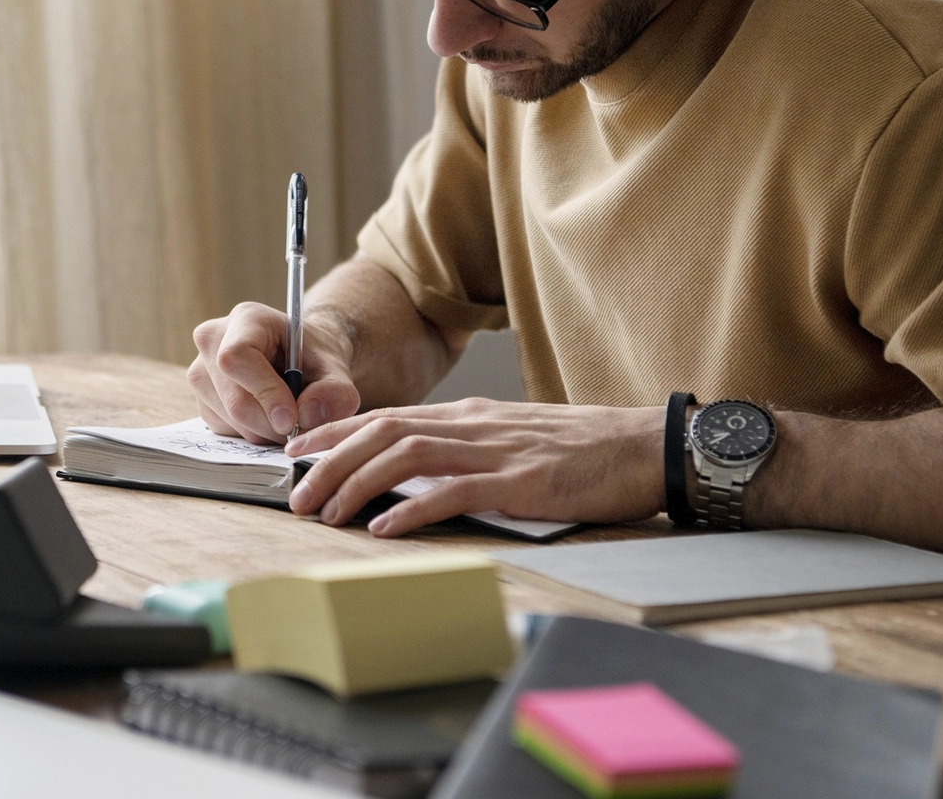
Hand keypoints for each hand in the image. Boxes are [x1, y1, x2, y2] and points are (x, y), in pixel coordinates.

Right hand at [187, 302, 361, 444]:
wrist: (301, 361)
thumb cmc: (315, 358)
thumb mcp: (336, 370)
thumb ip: (334, 392)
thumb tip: (308, 416)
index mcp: (246, 319)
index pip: (237, 358)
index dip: (265, 393)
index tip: (292, 419)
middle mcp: (212, 340)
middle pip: (233, 398)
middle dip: (270, 423)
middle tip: (299, 428)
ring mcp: (201, 370)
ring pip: (228, 419)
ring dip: (264, 431)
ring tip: (287, 415)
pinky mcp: (201, 398)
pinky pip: (224, 429)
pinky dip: (251, 432)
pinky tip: (267, 416)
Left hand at [284, 398, 661, 535]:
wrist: (647, 446)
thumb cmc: (585, 450)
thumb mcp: (514, 438)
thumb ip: (468, 449)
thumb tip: (419, 471)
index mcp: (470, 416)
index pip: (387, 416)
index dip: (335, 433)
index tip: (297, 452)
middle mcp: (474, 425)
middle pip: (383, 432)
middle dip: (330, 461)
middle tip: (295, 494)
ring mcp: (497, 450)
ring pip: (406, 456)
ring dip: (357, 483)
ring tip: (326, 512)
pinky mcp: (521, 481)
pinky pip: (454, 491)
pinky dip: (412, 508)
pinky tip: (384, 526)